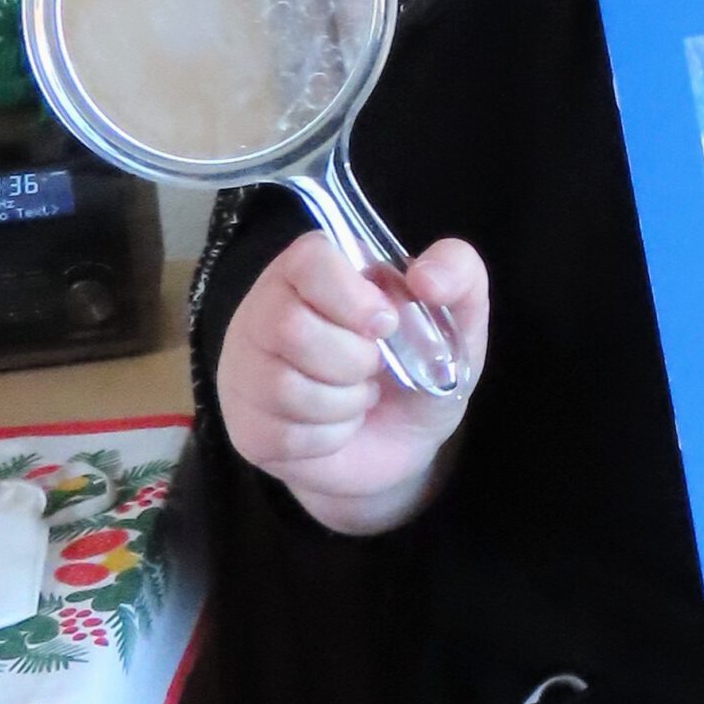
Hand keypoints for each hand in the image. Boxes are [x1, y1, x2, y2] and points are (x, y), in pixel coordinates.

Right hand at [214, 231, 487, 534]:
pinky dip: (332, 436)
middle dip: (354, 358)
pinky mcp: (246, 430)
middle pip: (290, 327)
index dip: (352, 296)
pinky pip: (284, 435)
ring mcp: (245, 372)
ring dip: (346, 401)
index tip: (386, 322)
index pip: (309, 259)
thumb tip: (426, 278)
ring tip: (359, 395)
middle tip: (375, 365)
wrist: (403, 444)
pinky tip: (340, 427)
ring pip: (284, 386)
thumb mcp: (458, 316)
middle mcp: (264, 311)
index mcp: (313, 269)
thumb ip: (458, 271)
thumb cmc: (421, 364)